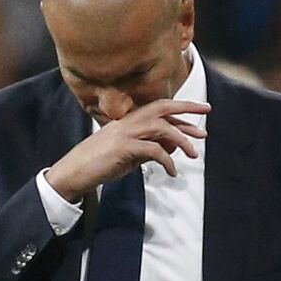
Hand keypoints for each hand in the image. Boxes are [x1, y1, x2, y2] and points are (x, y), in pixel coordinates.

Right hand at [44, 99, 209, 202]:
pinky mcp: (123, 148)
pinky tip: (172, 172)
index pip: (159, 109)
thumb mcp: (129, 155)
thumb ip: (150, 148)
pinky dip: (167, 161)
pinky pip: (154, 150)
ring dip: (182, 141)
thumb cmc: (100, 164)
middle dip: (187, 109)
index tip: (201, 111)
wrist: (73, 172)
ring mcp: (125, 133)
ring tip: (194, 155)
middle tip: (207, 116)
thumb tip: (173, 147)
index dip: (181, 110)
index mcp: (128, 120)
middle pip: (163, 108)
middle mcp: (128, 121)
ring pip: (162, 128)